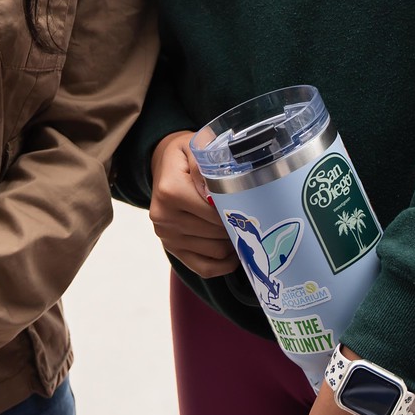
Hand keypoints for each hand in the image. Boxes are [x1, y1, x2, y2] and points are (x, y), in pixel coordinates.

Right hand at [150, 130, 237, 277]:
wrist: (163, 164)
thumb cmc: (184, 155)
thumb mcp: (193, 146)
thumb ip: (203, 165)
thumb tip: (213, 193)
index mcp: (170, 191)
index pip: (213, 212)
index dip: (236, 211)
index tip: (251, 206)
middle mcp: (164, 217)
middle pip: (216, 233)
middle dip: (236, 227)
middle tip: (251, 217)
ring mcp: (166, 236)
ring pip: (214, 251)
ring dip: (232, 243)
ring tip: (241, 228)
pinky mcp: (171, 249)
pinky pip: (204, 268)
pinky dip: (223, 264)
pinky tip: (233, 251)